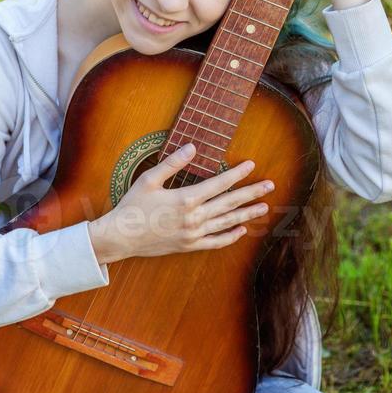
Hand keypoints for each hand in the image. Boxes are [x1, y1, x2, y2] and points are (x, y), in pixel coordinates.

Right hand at [89, 143, 274, 261]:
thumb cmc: (133, 205)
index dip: (237, 173)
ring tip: (263, 206)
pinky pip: (216, 242)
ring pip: (227, 223)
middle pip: (229, 203)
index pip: (219, 184)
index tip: (251, 165)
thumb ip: (173, 162)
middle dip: (251, 192)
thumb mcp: (149, 179)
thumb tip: (193, 146)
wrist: (121, 237)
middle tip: (270, 185)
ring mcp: (193, 234)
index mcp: (186, 199)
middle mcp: (194, 218)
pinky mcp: (189, 246)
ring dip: (247, 214)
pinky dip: (230, 236)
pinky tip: (241, 230)